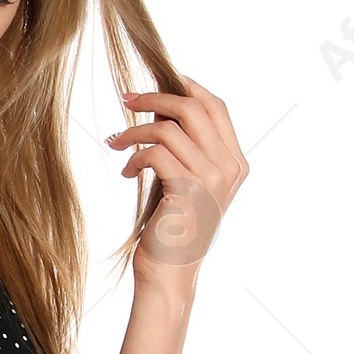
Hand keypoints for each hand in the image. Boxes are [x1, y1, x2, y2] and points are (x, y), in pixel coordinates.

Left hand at [108, 79, 247, 288]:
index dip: (188, 87)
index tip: (160, 78)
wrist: (169, 275)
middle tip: (126, 100)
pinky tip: (125, 169)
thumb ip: (187, 147)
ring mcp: (212, 179)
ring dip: (135, 130)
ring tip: (116, 142)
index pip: (216, 107)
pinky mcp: (188, 190)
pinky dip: (133, 155)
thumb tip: (162, 104)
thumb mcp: (188, 182)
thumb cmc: (173, 230)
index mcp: (236, 164)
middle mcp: (230, 169)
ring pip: (168, 127)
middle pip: (193, 108)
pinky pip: (155, 152)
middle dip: (155, 98)